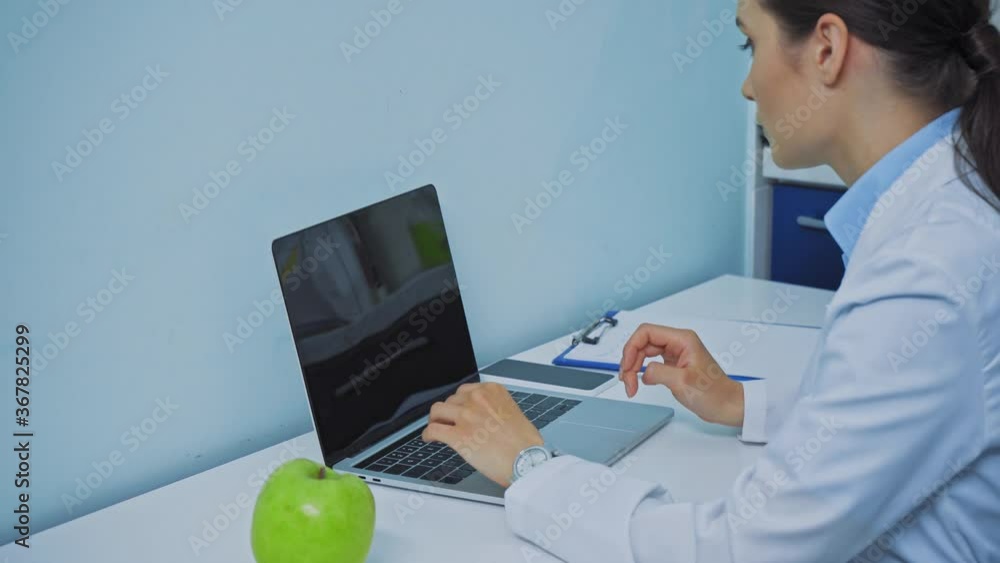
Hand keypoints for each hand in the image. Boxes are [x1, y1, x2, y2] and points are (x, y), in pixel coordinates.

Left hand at [422, 382, 543, 486]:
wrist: (527, 460)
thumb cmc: (526, 444)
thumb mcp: (514, 413)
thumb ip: (495, 409)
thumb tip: (484, 417)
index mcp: (492, 391)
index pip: (466, 390)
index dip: (460, 402)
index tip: (459, 409)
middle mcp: (477, 399)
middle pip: (451, 400)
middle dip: (449, 412)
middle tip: (450, 422)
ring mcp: (466, 415)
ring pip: (437, 411)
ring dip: (436, 420)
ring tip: (437, 427)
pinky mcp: (458, 435)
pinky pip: (434, 429)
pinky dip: (428, 434)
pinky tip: (430, 439)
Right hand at [619, 323, 744, 426]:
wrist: (728, 406)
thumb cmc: (714, 393)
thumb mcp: (683, 382)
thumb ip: (658, 373)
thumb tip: (643, 373)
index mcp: (682, 339)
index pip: (646, 332)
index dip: (632, 347)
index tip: (627, 367)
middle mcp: (678, 343)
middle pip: (643, 342)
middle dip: (630, 360)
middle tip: (627, 382)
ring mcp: (675, 353)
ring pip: (644, 352)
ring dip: (633, 367)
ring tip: (630, 384)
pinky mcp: (673, 364)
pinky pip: (650, 362)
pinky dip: (640, 371)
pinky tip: (638, 382)